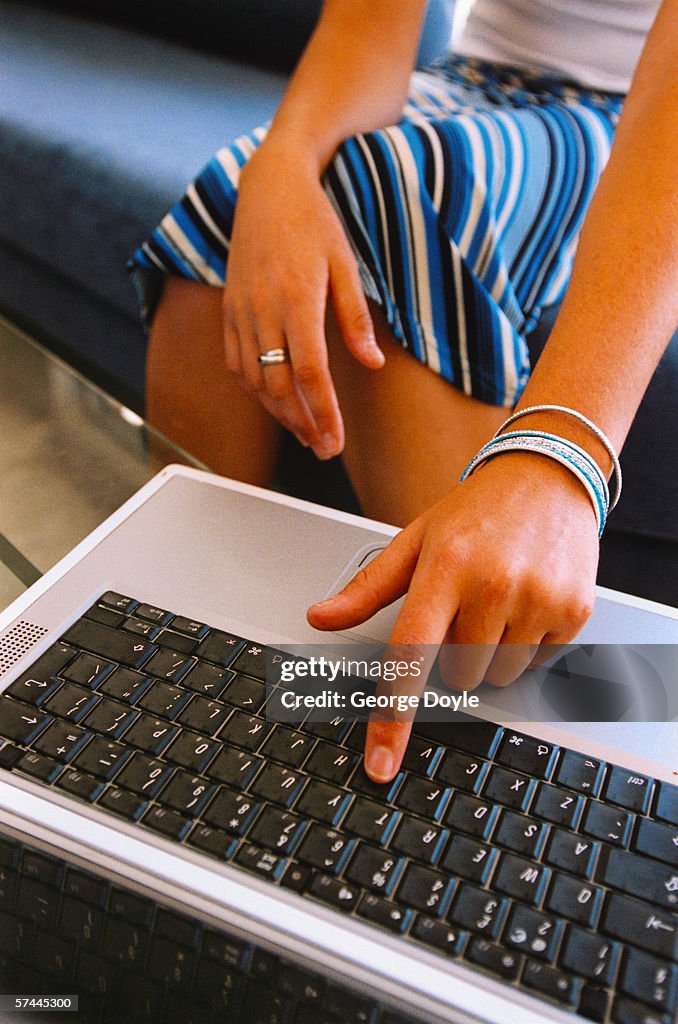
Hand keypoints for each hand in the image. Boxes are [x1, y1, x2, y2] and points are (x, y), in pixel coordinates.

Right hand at [223, 140, 383, 458]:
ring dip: (279, 413)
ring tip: (306, 432)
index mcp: (297, 299)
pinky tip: (275, 402)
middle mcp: (263, 310)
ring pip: (254, 380)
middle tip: (325, 449)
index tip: (336, 441)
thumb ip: (356, 318)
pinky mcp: (229, 310)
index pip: (310, 373)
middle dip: (303, 424)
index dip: (324, 413)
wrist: (268, 186)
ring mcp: (240, 311)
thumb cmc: (313, 222)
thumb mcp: (345, 264)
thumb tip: (373, 365)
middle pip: (278, 386)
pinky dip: (255, 390)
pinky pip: (236, 363)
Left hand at [308, 455, 599, 780]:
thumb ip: (367, 588)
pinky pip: (538, 664)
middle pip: (457, 677)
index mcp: (444, 568)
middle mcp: (493, 585)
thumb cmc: (475, 511)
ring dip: (491, 654)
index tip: (382, 762)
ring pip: (498, 678)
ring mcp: (538, 599)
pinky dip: (527, 645)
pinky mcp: (574, 611)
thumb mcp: (414, 540)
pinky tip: (526, 601)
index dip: (392, 715)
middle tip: (463, 609)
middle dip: (453, 655)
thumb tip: (318, 618)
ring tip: (497, 602)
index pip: (410, 655)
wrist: (547, 477)